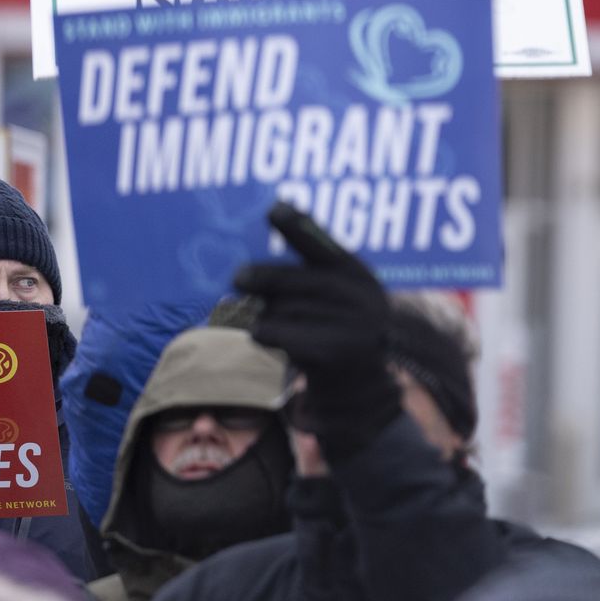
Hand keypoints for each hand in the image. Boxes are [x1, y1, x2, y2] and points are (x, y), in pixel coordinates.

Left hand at [235, 203, 399, 460]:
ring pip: (282, 309)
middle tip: (238, 278)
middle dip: (263, 278)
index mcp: (360, 276)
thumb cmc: (336, 333)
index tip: (274, 209)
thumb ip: (304, 279)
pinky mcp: (332, 352)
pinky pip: (277, 334)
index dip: (298, 227)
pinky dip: (265, 335)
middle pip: (294, 280)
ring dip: (266, 315)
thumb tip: (247, 274)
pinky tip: (272, 340)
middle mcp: (361, 297)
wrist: (361, 390)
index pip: (324, 245)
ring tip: (273, 324)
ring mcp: (350, 326)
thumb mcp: (334, 300)